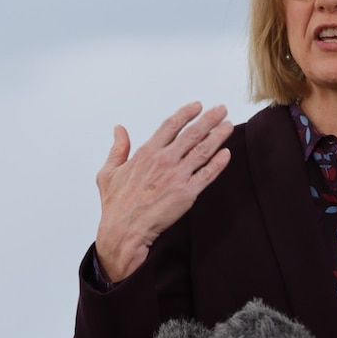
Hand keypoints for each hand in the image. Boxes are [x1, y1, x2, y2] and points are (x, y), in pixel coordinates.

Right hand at [94, 102, 232, 281]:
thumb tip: (119, 129)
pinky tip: (226, 154)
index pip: (171, 125)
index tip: (198, 106)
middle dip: (209, 119)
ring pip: (203, 150)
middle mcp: (164, 161)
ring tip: (228, 126)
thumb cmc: (116, 205)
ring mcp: (177, 176)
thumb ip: (118, 148)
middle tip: (221, 109)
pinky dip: (219, 163)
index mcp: (147, 153)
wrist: (124, 231)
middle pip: (192, 133)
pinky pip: (208, 174)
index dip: (186, 113)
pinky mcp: (188, 193)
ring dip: (218, 136)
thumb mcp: (108, 172)